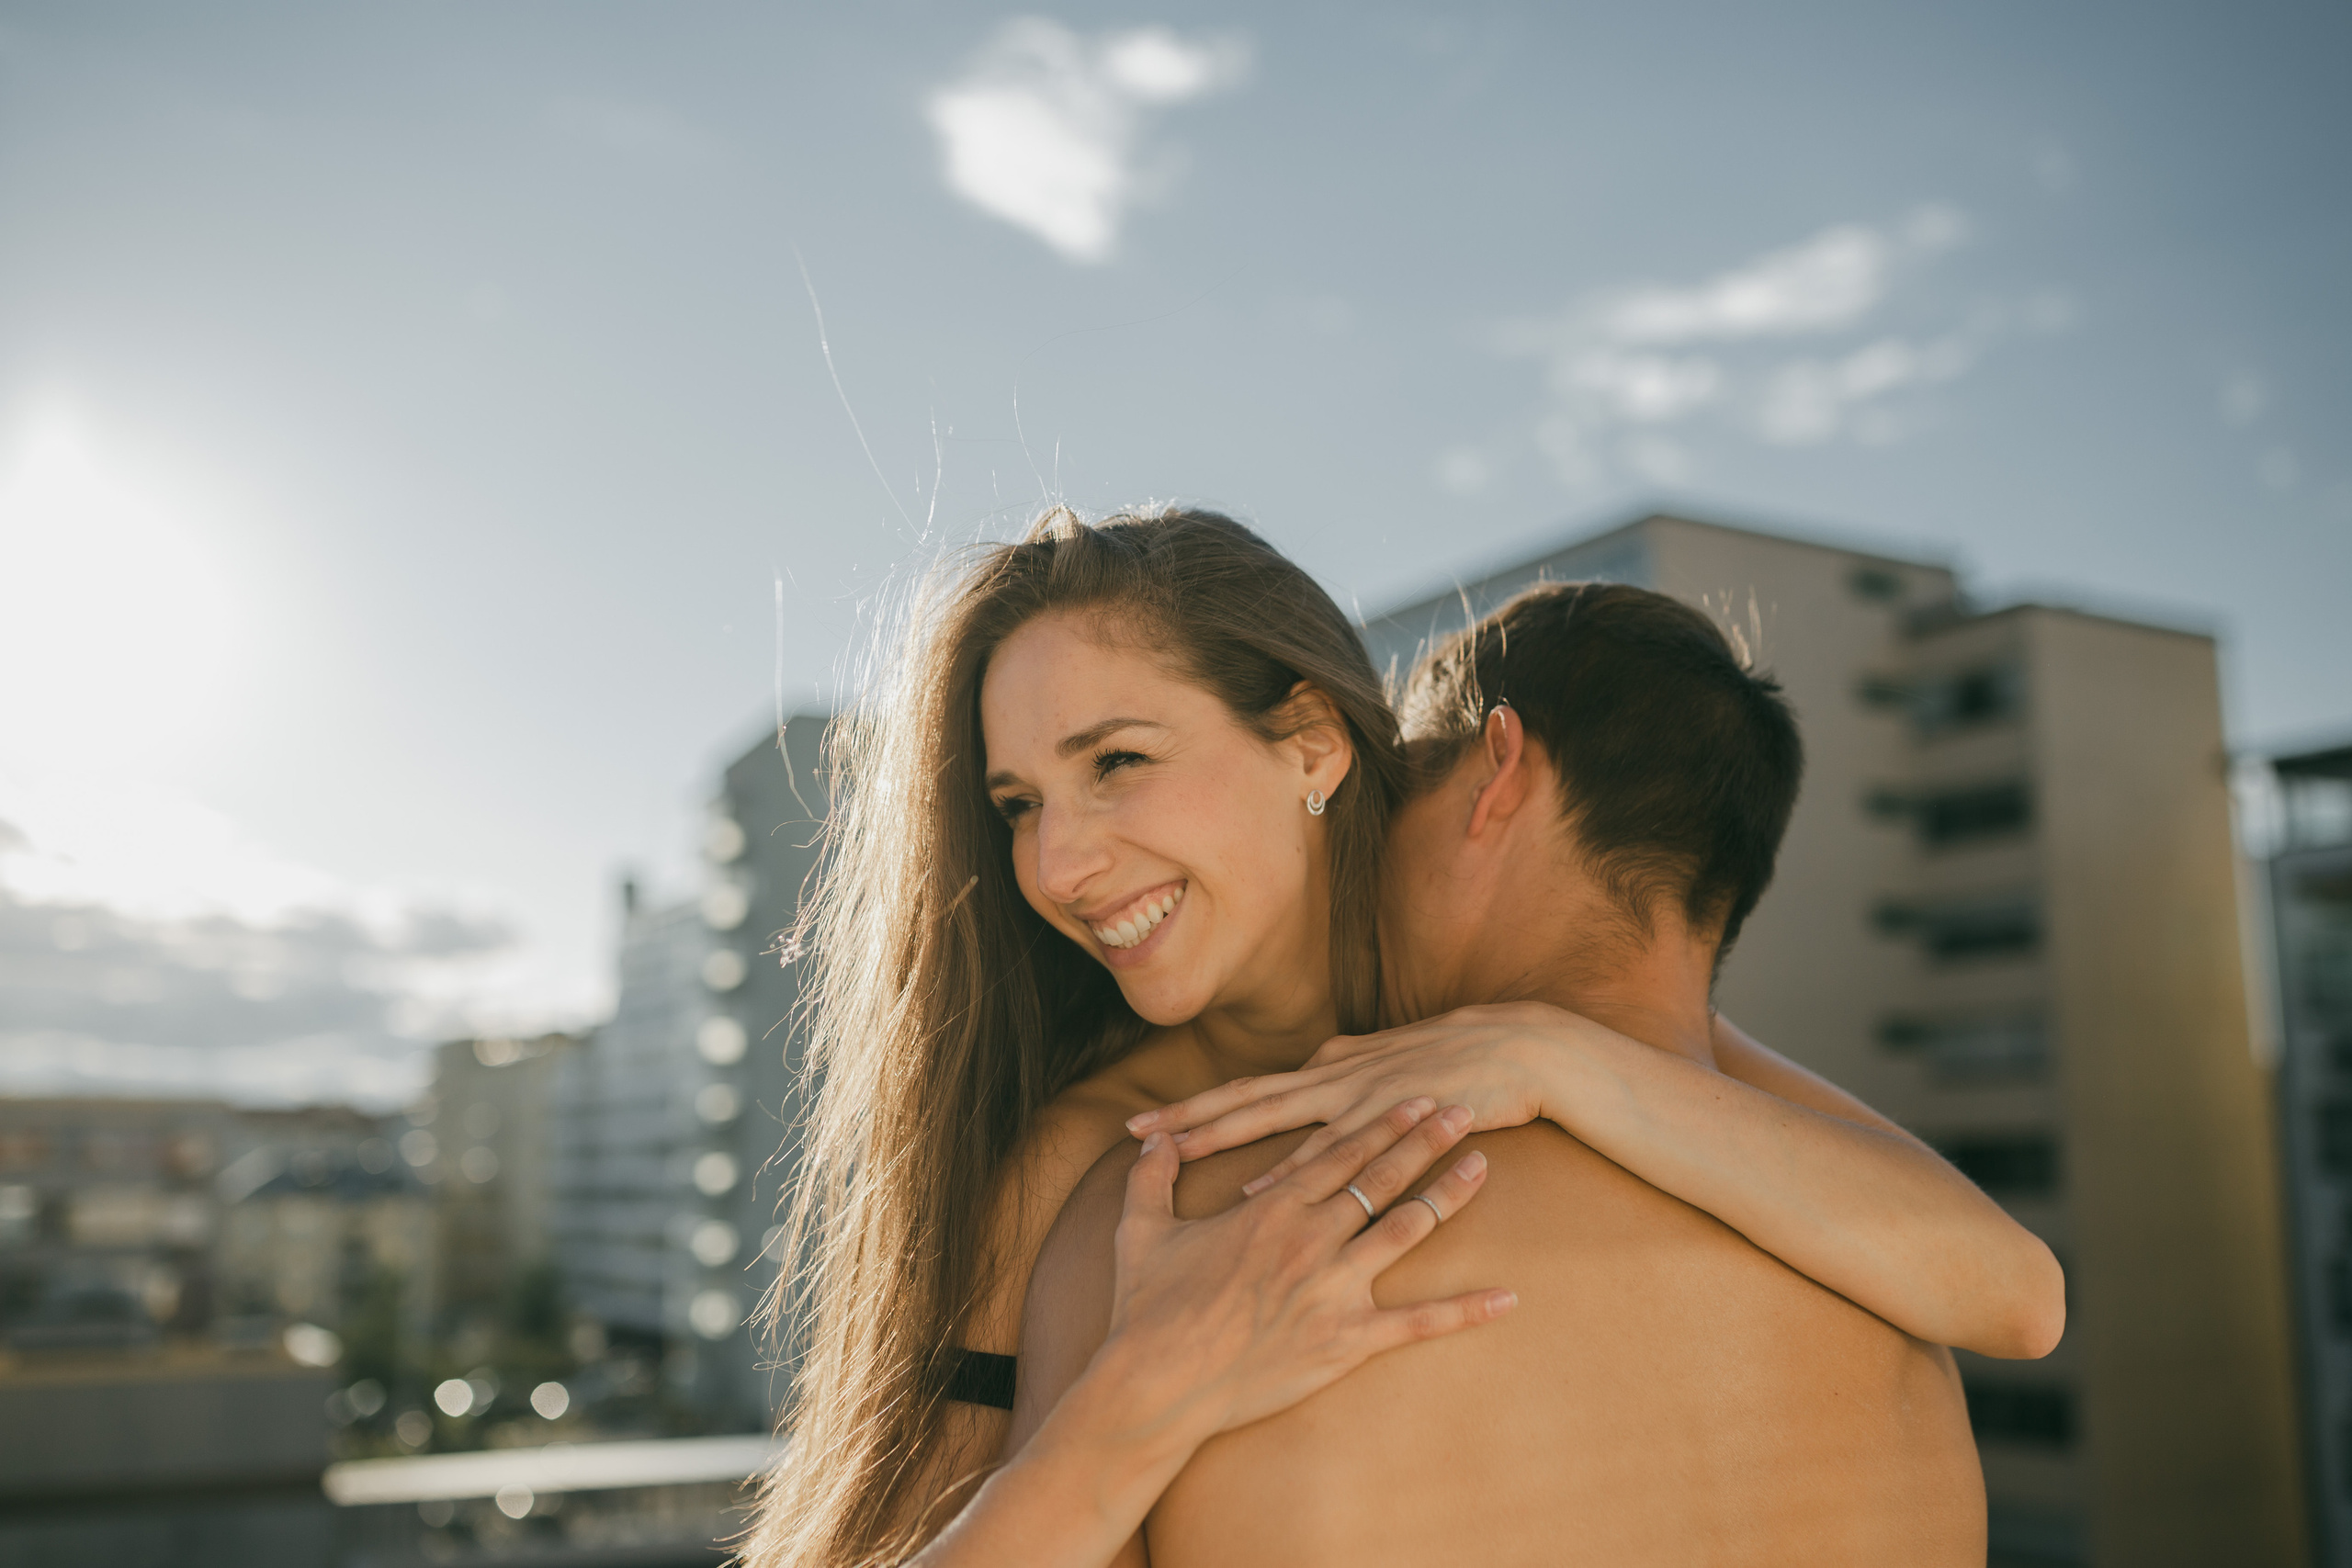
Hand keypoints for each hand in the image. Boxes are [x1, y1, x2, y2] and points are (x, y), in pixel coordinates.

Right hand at [1103, 1098, 1512, 1439]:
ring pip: (1407, 1230)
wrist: (1156, 1383)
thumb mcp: (1140, 1231)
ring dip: (1449, 1196)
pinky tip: (1508, 1296)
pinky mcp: (1346, 1343)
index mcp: (1271, 1209)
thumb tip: (1150, 1144)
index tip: (1416, 1098)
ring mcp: (1333, 1289)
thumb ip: (1150, 1180)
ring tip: (1483, 1167)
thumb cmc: (1146, 1309)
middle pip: (1382, 1178)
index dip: (1383, 1122)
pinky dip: (1466, 1309)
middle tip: (1465, 1110)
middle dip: (1427, 1140)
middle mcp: (1311, 1238)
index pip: (1340, 1152)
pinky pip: (1419, 1324)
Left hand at [1126, 1001, 1595, 1189]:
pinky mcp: (1391, 1122)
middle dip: (1186, 1120)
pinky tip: (1256, 1192)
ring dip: (1222, 1137)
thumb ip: (1341, 1072)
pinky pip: (1330, 1155)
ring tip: (1172, 1153)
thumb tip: (1304, 1075)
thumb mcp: (1386, 1061)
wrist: (1519, 1046)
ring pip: (1274, 1121)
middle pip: (1242, 1102)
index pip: (1244, 1095)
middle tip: (1133, 1134)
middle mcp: (1332, 1079)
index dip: (1193, 1110)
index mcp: (1327, 1070)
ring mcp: (1359, 1099)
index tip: (1142, 1128)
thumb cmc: (1455, 1058)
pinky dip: (1290, 1173)